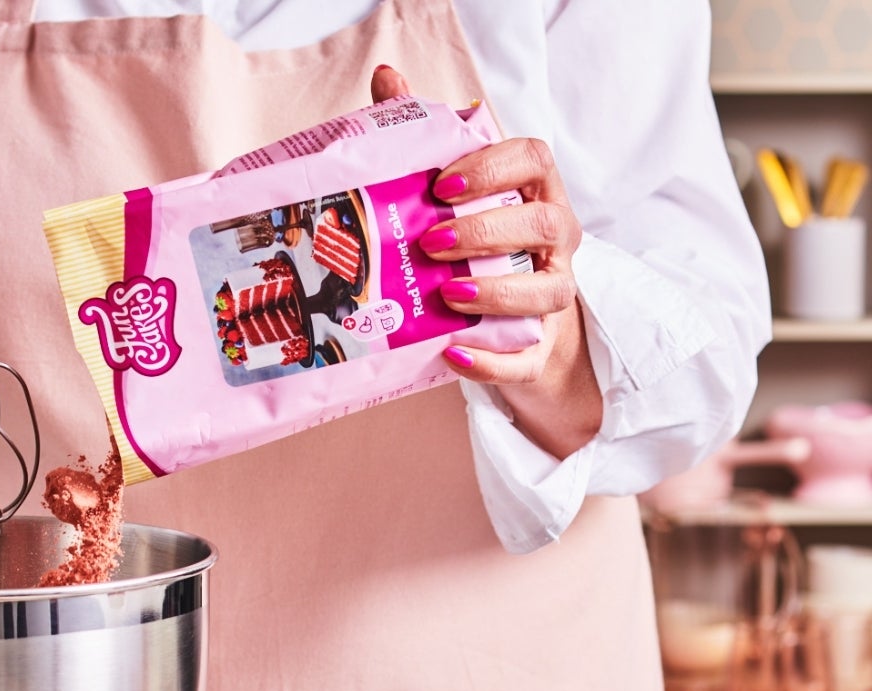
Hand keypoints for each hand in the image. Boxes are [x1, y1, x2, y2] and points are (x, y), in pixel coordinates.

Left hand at [370, 65, 601, 459]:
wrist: (517, 335)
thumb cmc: (482, 251)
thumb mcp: (456, 196)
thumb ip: (426, 137)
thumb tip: (386, 78)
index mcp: (537, 196)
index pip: (535, 160)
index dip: (492, 167)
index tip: (442, 183)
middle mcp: (556, 244)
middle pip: (541, 226)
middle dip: (486, 230)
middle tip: (432, 240)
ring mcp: (553, 299)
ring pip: (545, 291)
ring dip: (495, 292)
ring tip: (448, 295)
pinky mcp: (539, 352)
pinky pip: (525, 359)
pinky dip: (491, 360)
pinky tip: (454, 355)